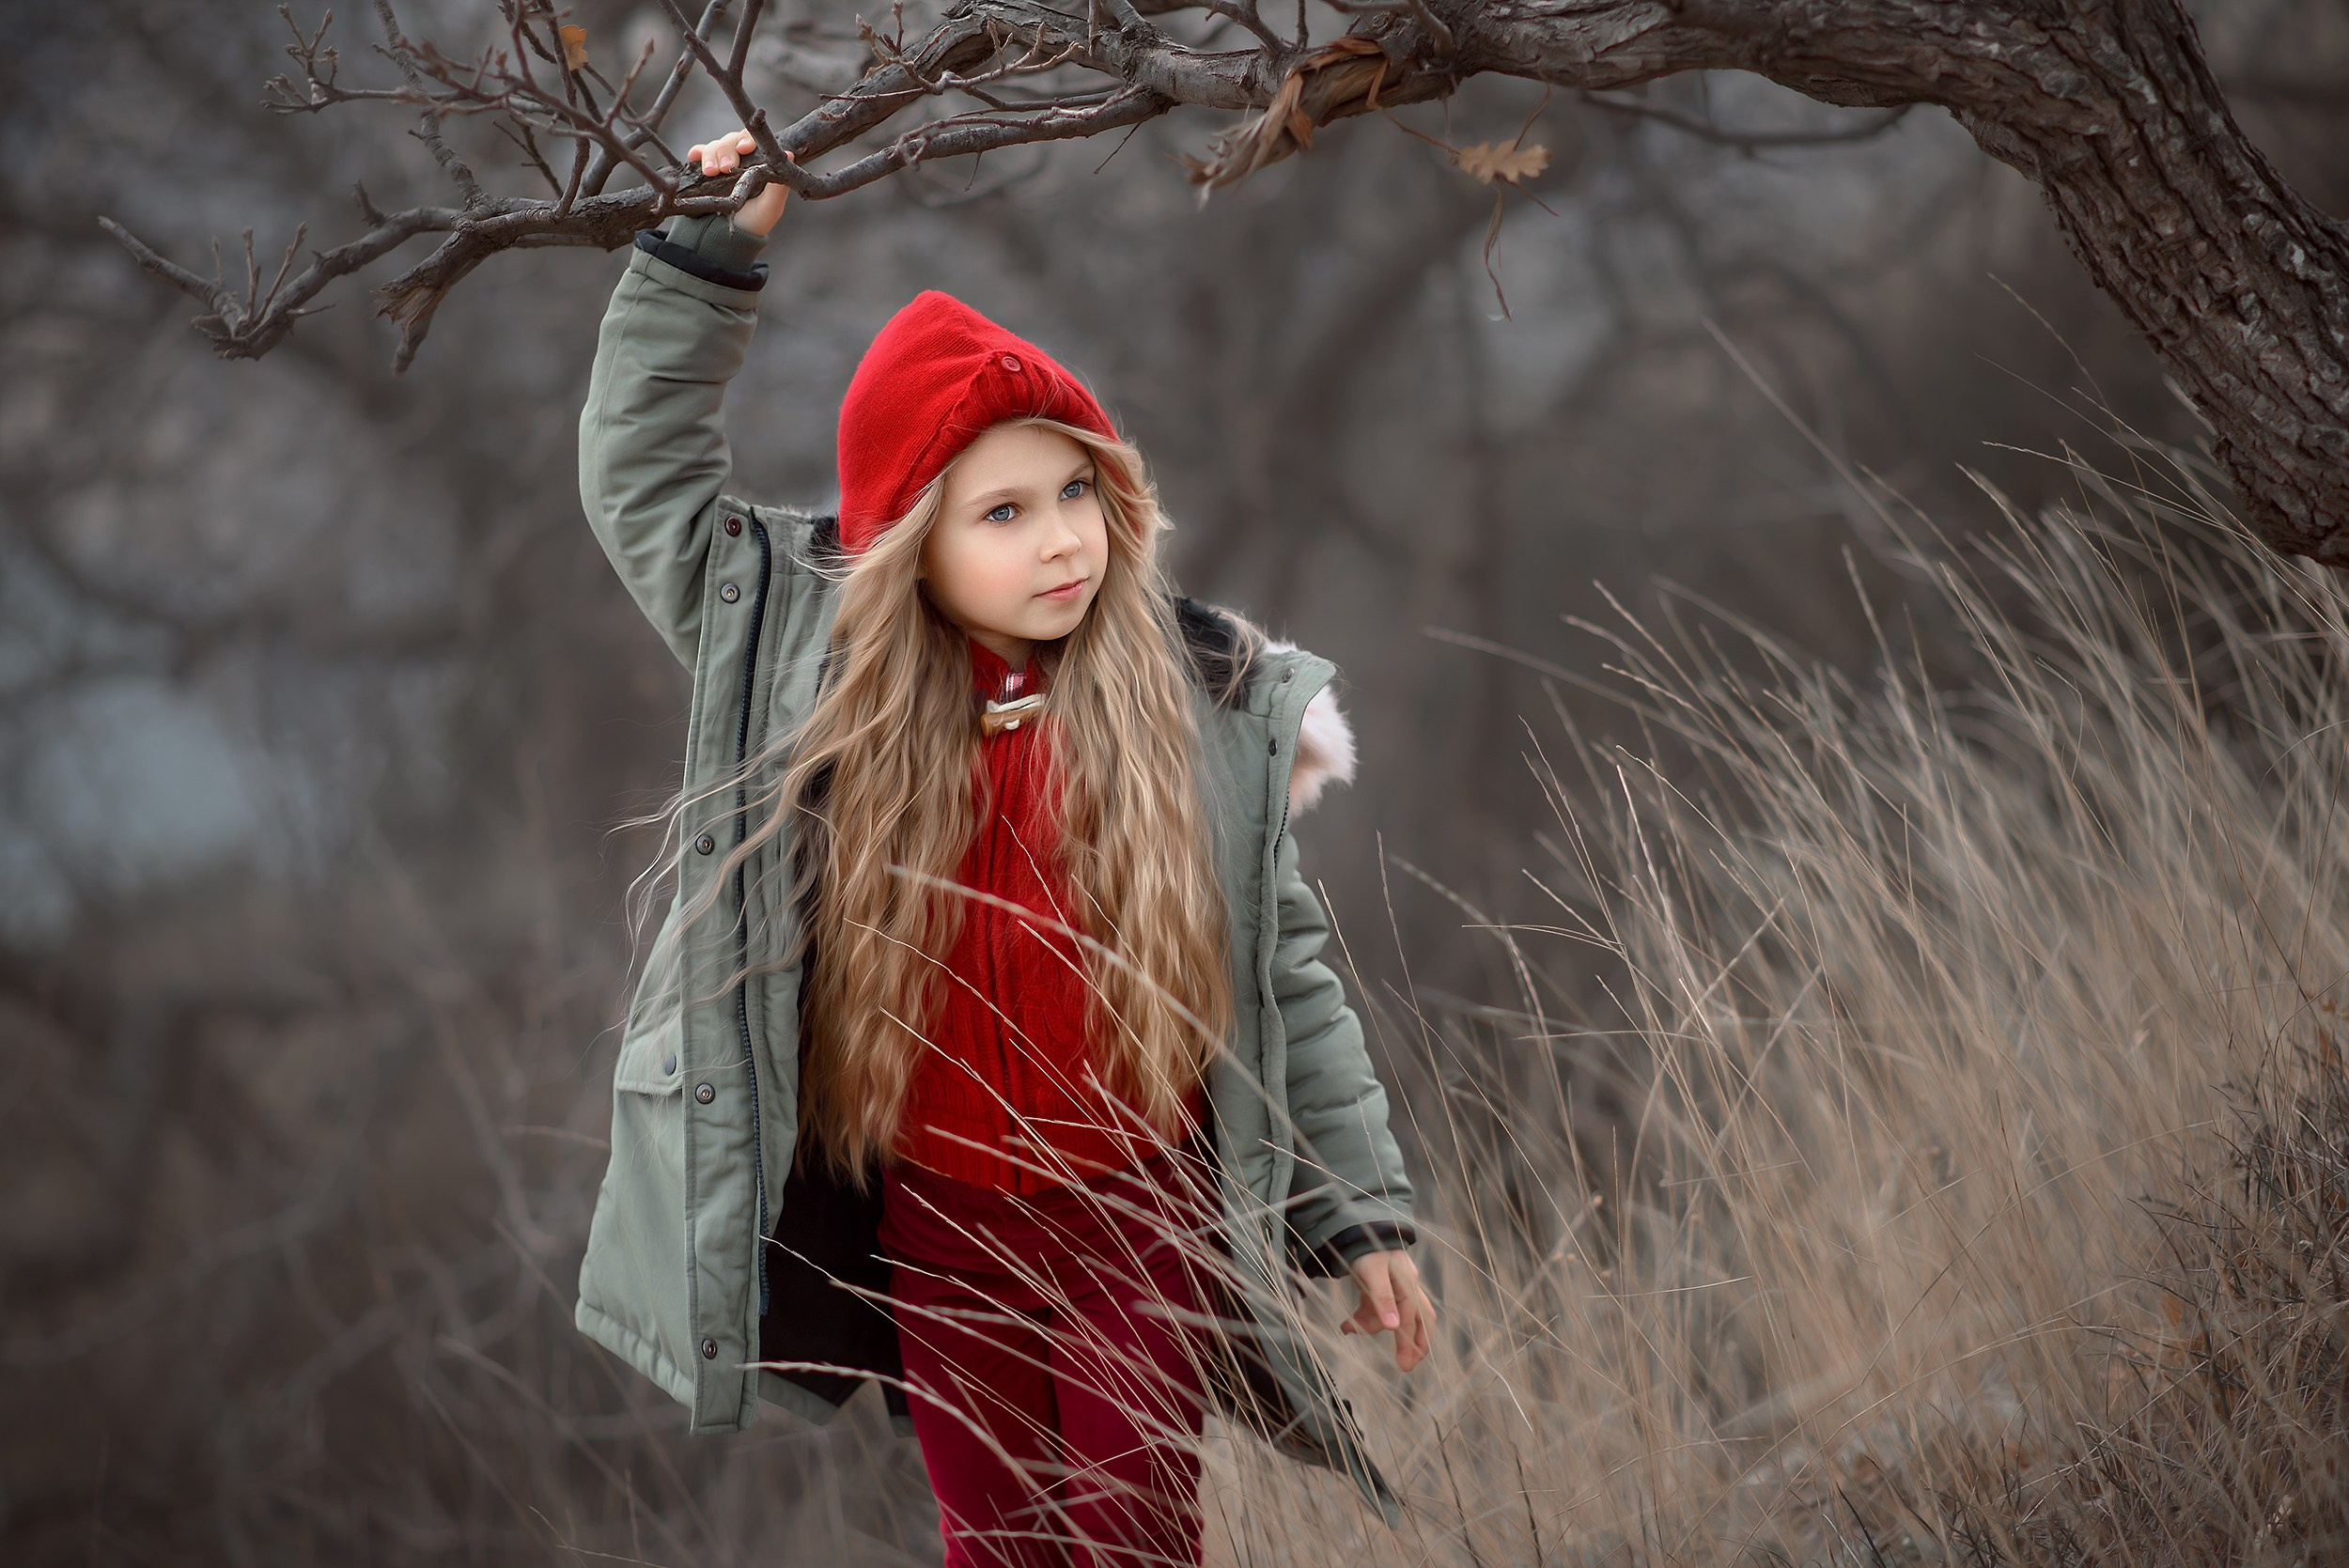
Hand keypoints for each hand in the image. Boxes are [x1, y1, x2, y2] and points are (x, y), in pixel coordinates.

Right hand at [685, 130, 791, 237]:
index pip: (753, 142)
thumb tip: (790, 155)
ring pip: (714, 146)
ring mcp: (721, 163)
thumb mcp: (770, 207)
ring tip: (710, 172)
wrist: (726, 239)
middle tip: (725, 169)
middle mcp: (740, 160)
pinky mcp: (703, 170)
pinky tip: (694, 157)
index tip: (744, 149)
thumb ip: (779, 185)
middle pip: (731, 141)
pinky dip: (697, 153)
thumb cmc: (752, 223)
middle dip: (726, 151)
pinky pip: (698, 154)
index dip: (748, 140)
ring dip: (711, 155)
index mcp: (757, 164)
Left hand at [1340, 1248, 1434, 1371]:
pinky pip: (1377, 1309)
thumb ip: (1382, 1298)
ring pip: (1393, 1315)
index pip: (1413, 1316)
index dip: (1409, 1341)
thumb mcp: (1373, 1271)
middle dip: (1413, 1343)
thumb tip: (1394, 1328)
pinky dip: (1365, 1318)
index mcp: (1408, 1282)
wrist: (1354, 1228)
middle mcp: (1406, 1286)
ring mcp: (1394, 1288)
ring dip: (1374, 1326)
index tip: (1404, 1364)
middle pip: (1418, 1319)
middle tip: (1406, 1365)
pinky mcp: (1379, 1288)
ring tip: (1350, 1328)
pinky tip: (1348, 1325)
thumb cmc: (1367, 1248)